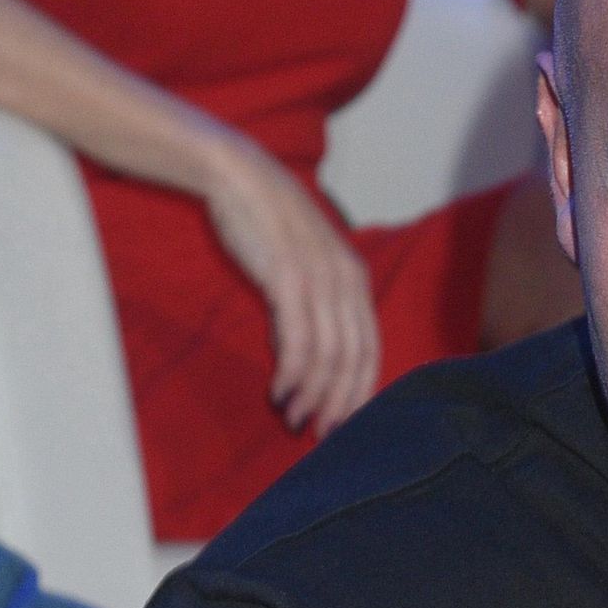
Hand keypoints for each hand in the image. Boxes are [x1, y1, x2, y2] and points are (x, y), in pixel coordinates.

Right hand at [197, 134, 382, 436]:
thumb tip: (300, 358)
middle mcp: (346, 281)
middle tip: (321, 433)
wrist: (237, 174)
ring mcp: (320, 279)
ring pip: (328, 355)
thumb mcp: (300, 265)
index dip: (359, 392)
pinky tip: (280, 391)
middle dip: (339, 403)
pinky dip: (293, 373)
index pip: (369, 349)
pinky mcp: (290, 277)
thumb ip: (309, 307)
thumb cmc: (264, 223)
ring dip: (313, 395)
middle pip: (353, 360)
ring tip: (294, 419)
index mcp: (355, 280)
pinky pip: (299, 339)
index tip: (342, 422)